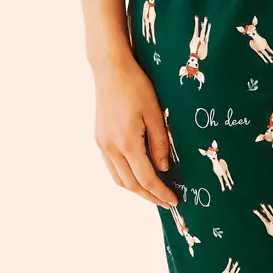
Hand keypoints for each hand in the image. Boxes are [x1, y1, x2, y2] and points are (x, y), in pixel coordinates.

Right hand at [93, 52, 177, 207]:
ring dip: (136, 190)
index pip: (146, 179)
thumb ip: (160, 144)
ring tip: (154, 193)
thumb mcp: (156, 114)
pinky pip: (112, 167)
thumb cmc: (136, 86)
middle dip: (150, 197)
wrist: (110, 69)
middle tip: (166, 202)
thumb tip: (164, 169)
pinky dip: (125, 177)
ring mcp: (102, 144)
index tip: (174, 201)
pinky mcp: (99, 139)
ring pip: (119, 179)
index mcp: (127, 143)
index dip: (161, 193)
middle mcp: (111, 147)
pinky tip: (137, 175)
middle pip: (131, 184)